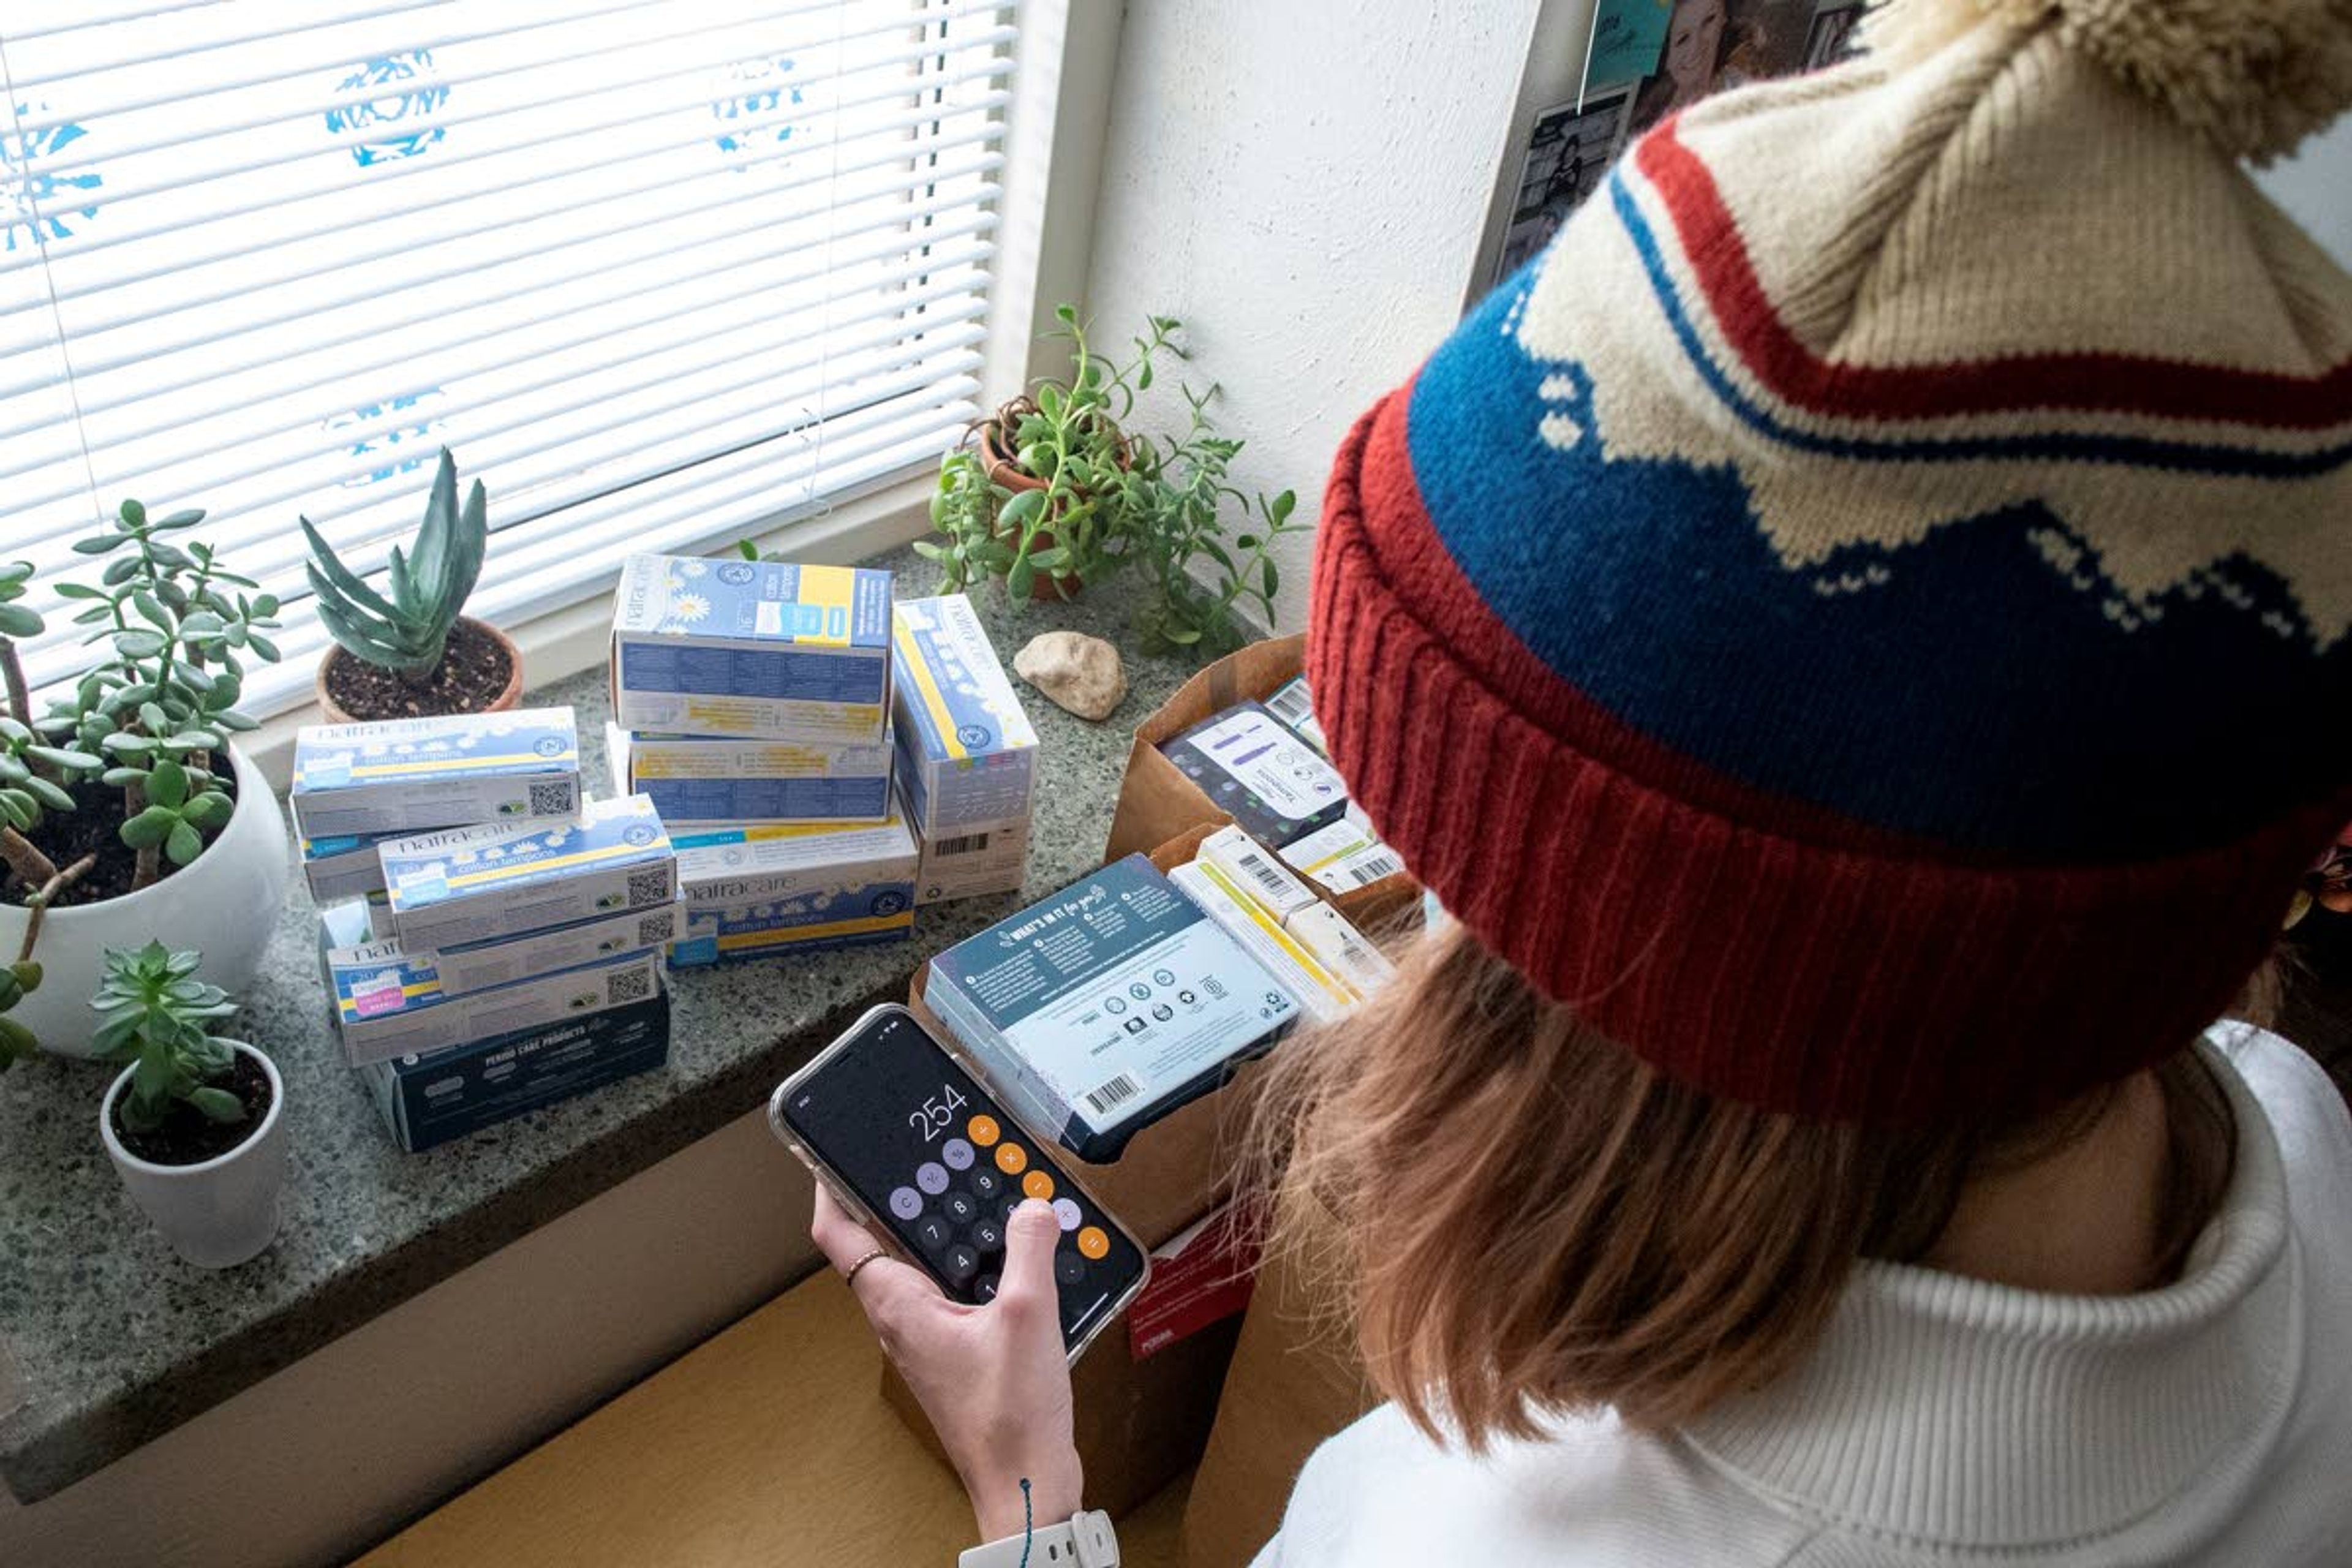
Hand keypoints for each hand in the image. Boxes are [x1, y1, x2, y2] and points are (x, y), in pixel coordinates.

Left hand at [812, 1184, 1082, 1541]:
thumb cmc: (1010, 1419)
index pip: (839, 1235)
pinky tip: (1015, 1255)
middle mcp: (902, 1320)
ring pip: (922, 1266)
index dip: (830, 1186)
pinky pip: (954, 1291)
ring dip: (945, 1230)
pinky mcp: (957, 1351)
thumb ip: (1028, 1251)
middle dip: (905, 1196)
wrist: (1025, 1483)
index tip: (835, 1150)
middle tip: (929, 1155)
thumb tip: (1030, 1207)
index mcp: (898, 1307)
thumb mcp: (1025, 1316)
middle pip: (882, 1241)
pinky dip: (976, 1264)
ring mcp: (928, 1337)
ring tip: (976, 1192)